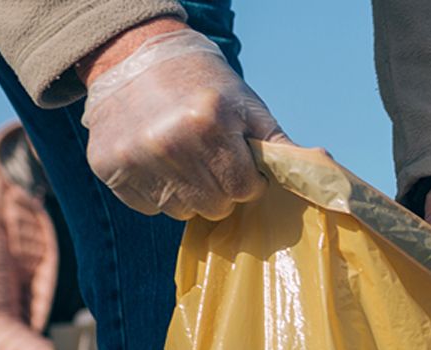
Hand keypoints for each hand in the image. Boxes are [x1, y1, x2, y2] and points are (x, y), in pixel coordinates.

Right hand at [80, 24, 283, 219]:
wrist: (136, 57)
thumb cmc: (205, 86)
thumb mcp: (248, 107)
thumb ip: (281, 146)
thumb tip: (323, 172)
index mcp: (208, 123)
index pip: (244, 191)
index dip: (248, 179)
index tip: (239, 161)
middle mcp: (168, 142)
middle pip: (215, 207)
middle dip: (221, 189)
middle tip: (211, 159)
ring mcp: (134, 157)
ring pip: (181, 211)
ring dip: (190, 193)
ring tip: (185, 159)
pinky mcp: (107, 166)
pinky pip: (149, 207)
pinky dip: (158, 192)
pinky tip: (158, 162)